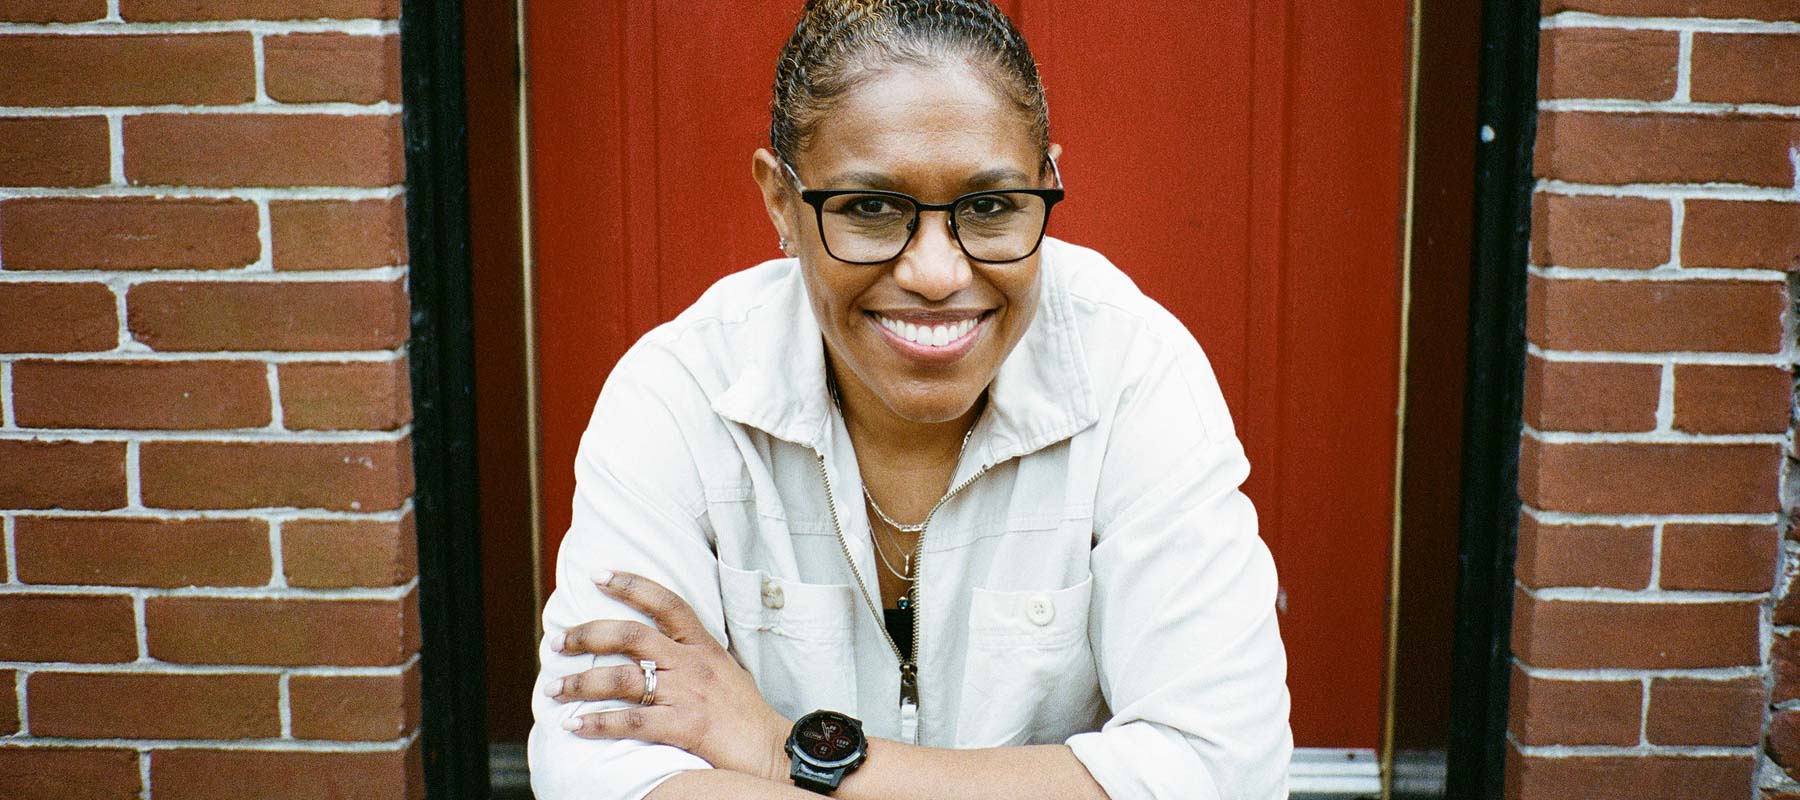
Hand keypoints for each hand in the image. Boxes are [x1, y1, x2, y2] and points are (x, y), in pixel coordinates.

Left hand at [547, 570, 792, 782]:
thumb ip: (694, 656)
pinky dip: (599, 723)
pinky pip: (632, 722)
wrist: (774, 749)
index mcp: (703, 646)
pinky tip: (575, 726)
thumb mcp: (725, 671)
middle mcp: (692, 664)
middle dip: (586, 635)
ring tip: (553, 689)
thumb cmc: (747, 714)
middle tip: (555, 641)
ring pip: (621, 679)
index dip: (631, 583)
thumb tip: (662, 649)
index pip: (666, 601)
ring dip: (580, 683)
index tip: (599, 574)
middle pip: (630, 636)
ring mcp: (687, 694)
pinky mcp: (685, 726)